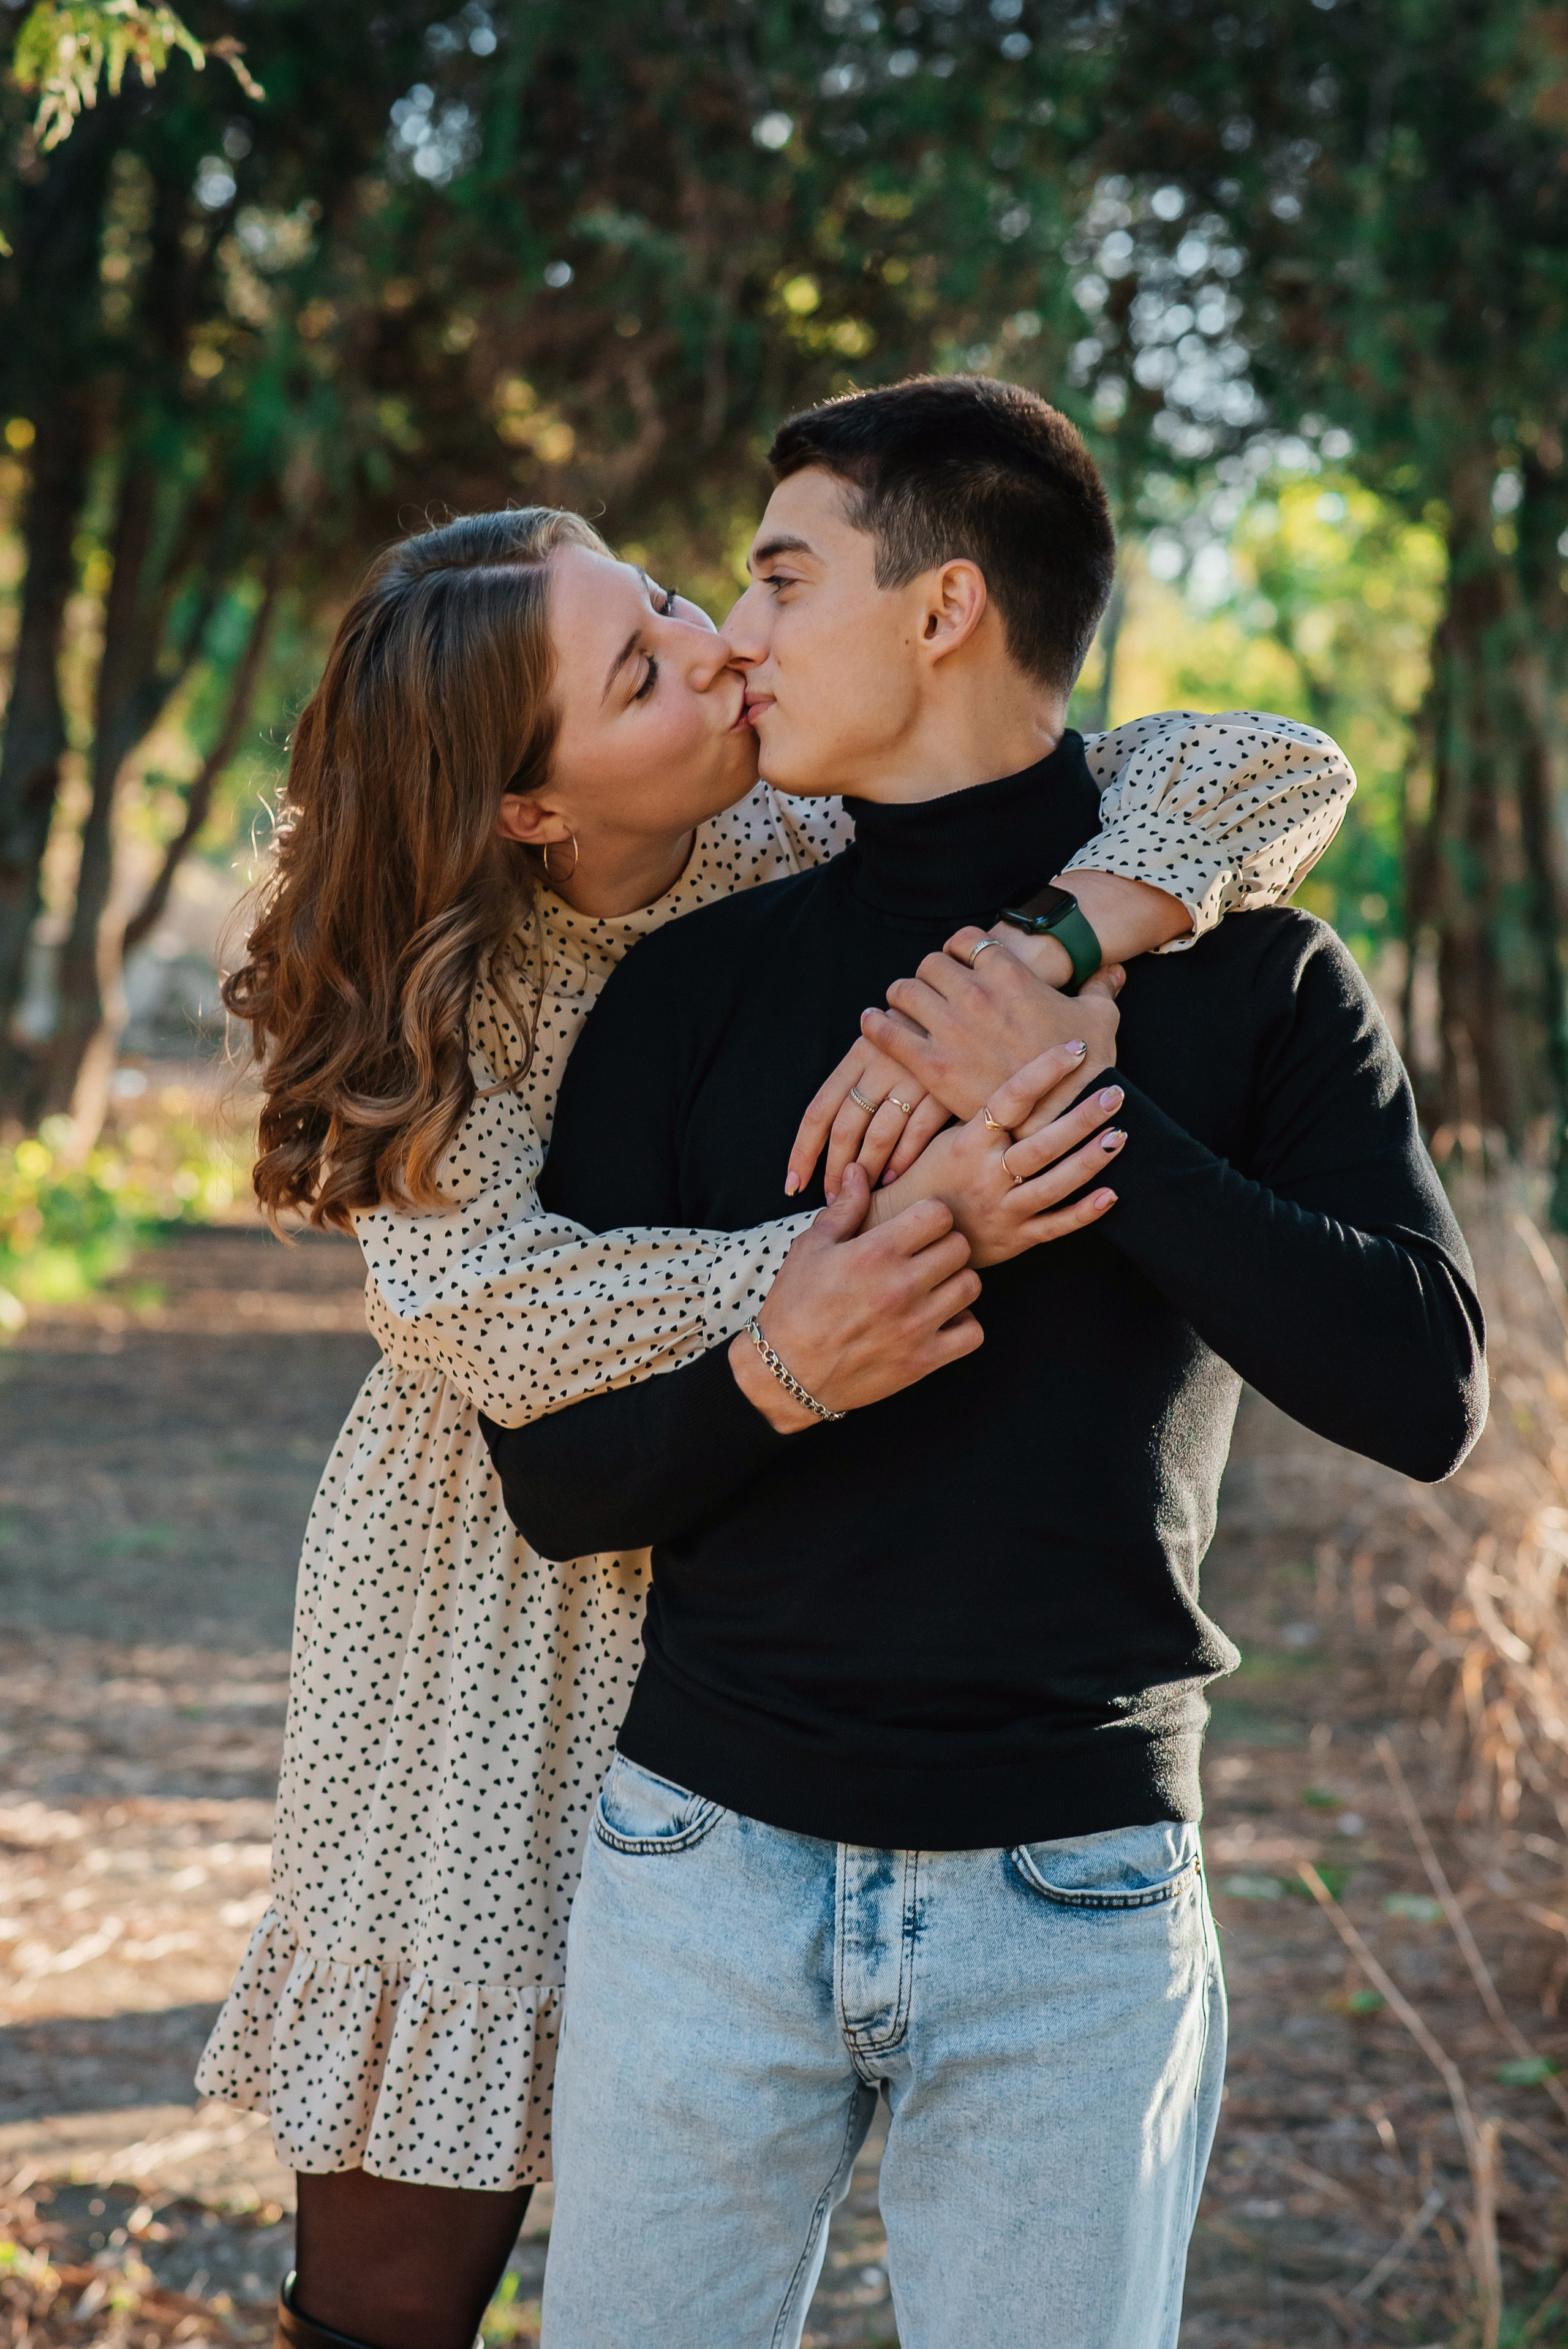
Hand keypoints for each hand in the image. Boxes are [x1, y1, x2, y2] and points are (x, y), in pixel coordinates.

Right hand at [728, 1162, 982, 1432]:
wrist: (786, 1372)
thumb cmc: (794, 1305)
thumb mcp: (811, 1248)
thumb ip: (844, 1208)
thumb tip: (860, 1170)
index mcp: (875, 1252)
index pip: (937, 1214)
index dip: (929, 1216)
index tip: (916, 1227)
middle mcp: (901, 1286)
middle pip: (960, 1247)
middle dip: (944, 1246)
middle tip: (925, 1257)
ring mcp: (916, 1325)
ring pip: (971, 1286)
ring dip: (955, 1283)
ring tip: (932, 1287)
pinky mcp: (924, 1360)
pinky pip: (972, 1333)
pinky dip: (961, 1325)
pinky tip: (938, 1320)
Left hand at [785, 1041, 951, 1203]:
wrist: (971, 1017)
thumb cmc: (921, 1039)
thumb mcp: (884, 1047)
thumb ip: (860, 1083)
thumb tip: (832, 1139)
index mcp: (858, 1054)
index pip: (818, 1110)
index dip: (803, 1151)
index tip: (794, 1182)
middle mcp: (879, 1063)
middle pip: (845, 1128)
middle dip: (835, 1170)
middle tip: (832, 1199)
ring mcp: (911, 1076)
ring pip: (878, 1135)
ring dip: (867, 1170)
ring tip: (862, 1194)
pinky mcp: (943, 1089)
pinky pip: (916, 1132)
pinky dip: (902, 1158)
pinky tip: (894, 1177)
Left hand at [860, 931, 1123, 1128]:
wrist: (1065, 1117)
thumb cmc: (1085, 1067)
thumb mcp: (1101, 1017)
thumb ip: (1100, 987)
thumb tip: (1114, 971)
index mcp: (1010, 972)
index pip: (965, 940)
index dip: (959, 951)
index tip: (958, 966)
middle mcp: (975, 993)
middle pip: (930, 963)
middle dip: (929, 975)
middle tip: (930, 991)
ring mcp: (950, 1028)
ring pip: (904, 990)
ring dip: (902, 997)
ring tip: (902, 1007)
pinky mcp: (932, 1064)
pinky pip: (888, 1032)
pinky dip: (876, 1024)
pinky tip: (872, 1022)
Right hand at [866, 1046, 1123, 1267]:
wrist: (908, 1233)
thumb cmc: (930, 1173)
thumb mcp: (945, 1135)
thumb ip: (981, 1107)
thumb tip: (1003, 1050)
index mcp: (969, 1142)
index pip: (1011, 1099)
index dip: (1046, 1071)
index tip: (1077, 1048)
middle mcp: (987, 1174)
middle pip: (1042, 1143)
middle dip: (1081, 1116)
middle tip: (1115, 1091)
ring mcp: (1003, 1209)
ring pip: (1054, 1184)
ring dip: (1090, 1160)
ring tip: (1121, 1135)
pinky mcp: (1015, 1238)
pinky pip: (1055, 1226)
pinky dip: (1084, 1212)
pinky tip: (1112, 1194)